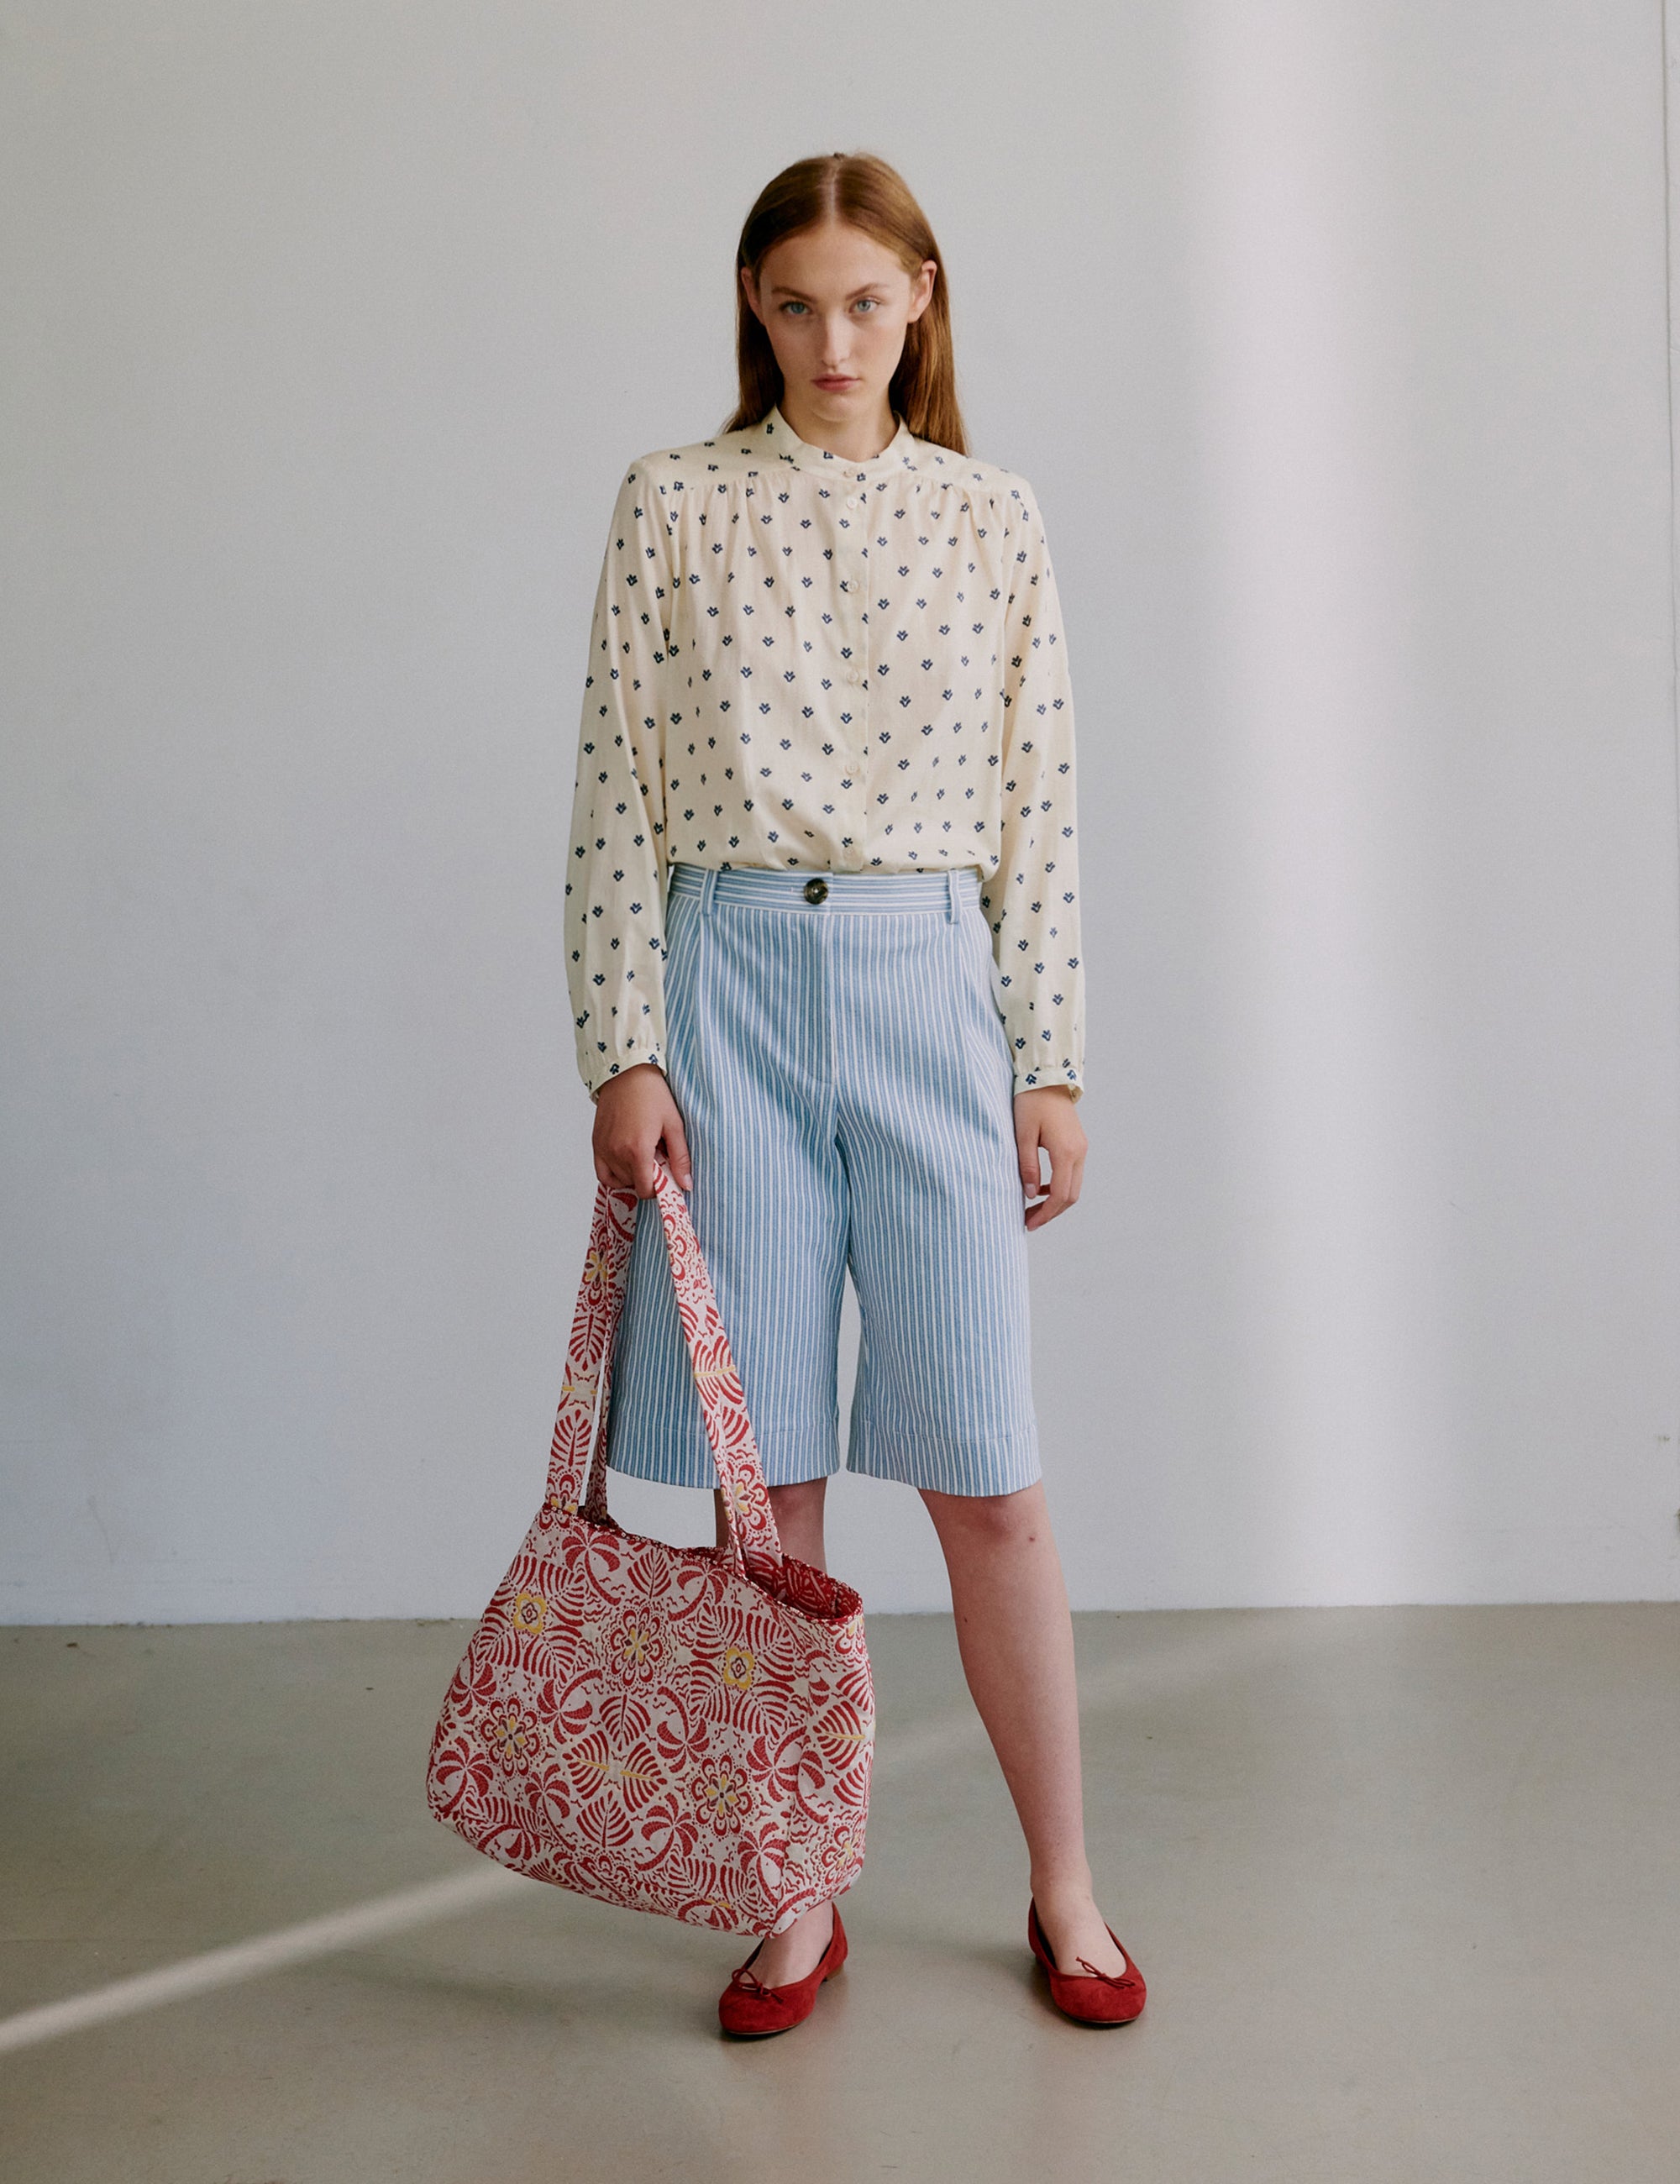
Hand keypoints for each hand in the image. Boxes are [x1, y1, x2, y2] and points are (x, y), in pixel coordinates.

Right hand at [592, 1063, 693, 1198]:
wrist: (627, 1073)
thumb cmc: (652, 1094)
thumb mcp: (674, 1125)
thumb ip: (680, 1158)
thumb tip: (686, 1185)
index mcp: (637, 1151)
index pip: (646, 1190)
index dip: (659, 1188)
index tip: (666, 1175)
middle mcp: (616, 1153)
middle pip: (633, 1185)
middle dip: (647, 1177)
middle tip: (656, 1157)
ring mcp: (604, 1149)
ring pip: (618, 1181)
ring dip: (631, 1176)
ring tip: (641, 1156)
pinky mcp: (596, 1144)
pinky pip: (602, 1174)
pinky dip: (613, 1175)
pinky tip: (625, 1163)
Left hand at [1014, 1087, 1085, 1230]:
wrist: (1047, 1078)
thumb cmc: (1031, 1102)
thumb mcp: (1023, 1134)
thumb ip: (1028, 1166)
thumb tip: (1031, 1195)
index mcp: (1066, 1151)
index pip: (1060, 1195)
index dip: (1045, 1214)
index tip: (1028, 1223)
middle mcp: (1079, 1153)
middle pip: (1071, 1196)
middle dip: (1051, 1213)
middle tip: (1028, 1221)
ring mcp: (1081, 1148)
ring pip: (1073, 1187)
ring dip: (1055, 1201)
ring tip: (1032, 1209)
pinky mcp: (1078, 1145)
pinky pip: (1072, 1174)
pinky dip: (1058, 1187)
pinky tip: (1041, 1189)